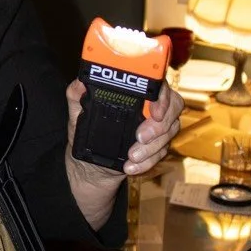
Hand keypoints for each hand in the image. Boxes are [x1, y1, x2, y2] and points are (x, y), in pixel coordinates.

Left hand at [63, 80, 182, 229]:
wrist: (90, 163)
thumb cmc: (86, 131)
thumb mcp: (77, 112)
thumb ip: (77, 95)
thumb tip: (79, 83)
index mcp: (135, 92)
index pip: (158, 85)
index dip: (162, 97)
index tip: (154, 112)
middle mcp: (150, 106)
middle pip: (173, 108)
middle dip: (158, 126)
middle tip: (140, 138)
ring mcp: (157, 126)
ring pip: (169, 132)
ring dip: (151, 148)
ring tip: (132, 157)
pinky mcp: (158, 146)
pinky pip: (161, 152)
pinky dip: (147, 162)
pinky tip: (132, 166)